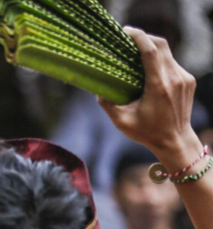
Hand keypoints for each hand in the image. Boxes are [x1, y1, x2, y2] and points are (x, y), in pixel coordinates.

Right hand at [99, 27, 202, 166]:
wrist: (176, 140)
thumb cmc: (147, 132)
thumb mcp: (122, 122)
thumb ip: (108, 104)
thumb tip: (97, 90)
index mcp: (159, 86)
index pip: (151, 52)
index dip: (139, 37)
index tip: (127, 31)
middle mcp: (174, 79)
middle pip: (161, 45)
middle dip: (145, 38)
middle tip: (129, 39)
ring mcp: (184, 78)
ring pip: (168, 53)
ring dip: (152, 49)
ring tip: (136, 53)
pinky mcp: (188, 80)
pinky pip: (172, 63)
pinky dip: (160, 61)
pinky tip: (149, 68)